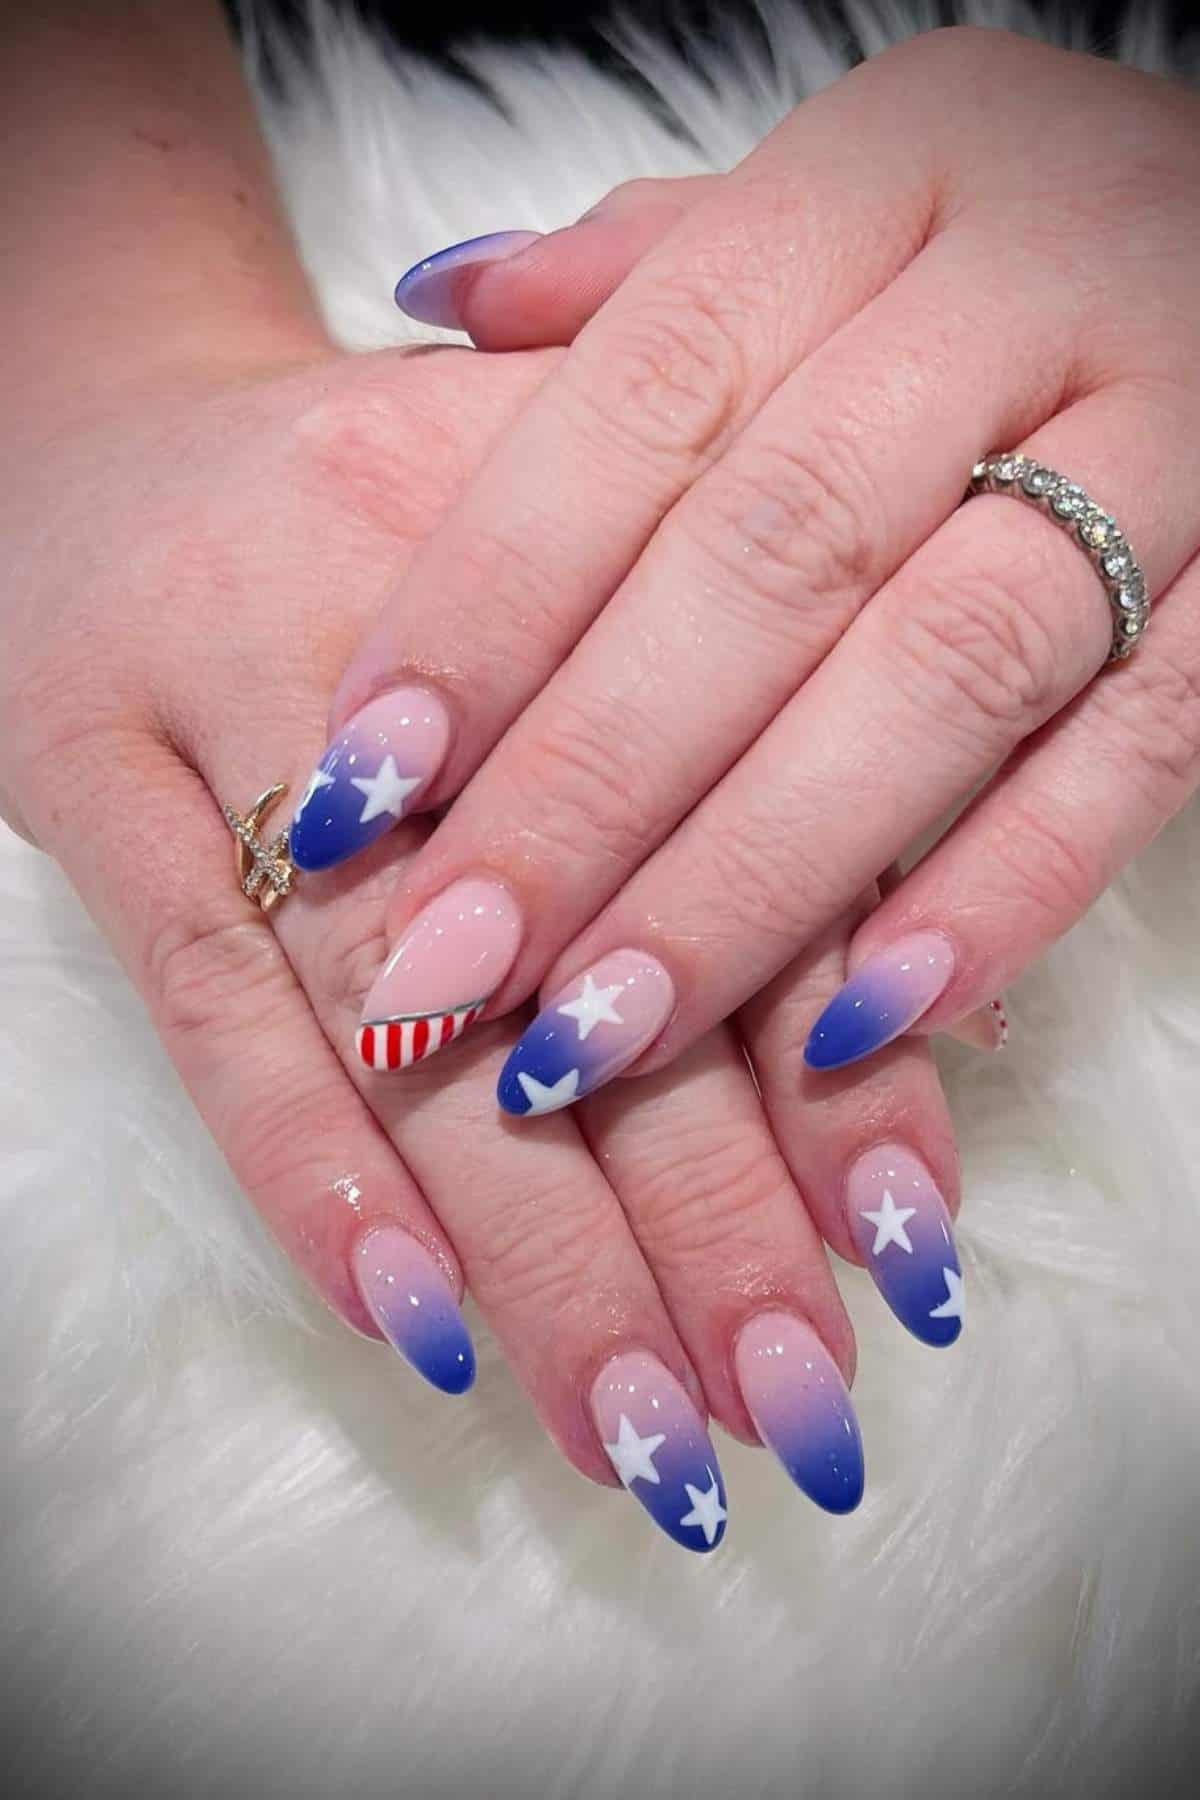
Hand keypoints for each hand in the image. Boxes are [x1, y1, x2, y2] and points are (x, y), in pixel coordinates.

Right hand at [5, 330, 971, 1547]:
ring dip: (531, 1248)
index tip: (905, 1250)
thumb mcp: (619, 567)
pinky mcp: (93, 776)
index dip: (832, 1063)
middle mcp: (436, 641)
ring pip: (405, 1018)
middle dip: (702, 1214)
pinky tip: (414, 1323)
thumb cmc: (409, 514)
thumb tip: (956, 1002)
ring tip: (634, 1437)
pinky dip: (302, 1168)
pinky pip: (198, 994)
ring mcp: (240, 705)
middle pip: (585, 965)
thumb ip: (789, 757)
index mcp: (600, 556)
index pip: (748, 855)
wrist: (124, 428)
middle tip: (788, 1408)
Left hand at [324, 27, 1198, 1115]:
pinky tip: (854, 1028)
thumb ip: (649, 268)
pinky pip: (1135, 754)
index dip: (491, 603)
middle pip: (770, 562)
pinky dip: (999, 894)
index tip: (363, 786)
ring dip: (754, 880)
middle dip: (590, 788)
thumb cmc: (1002, 231)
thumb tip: (439, 299)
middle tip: (446, 966)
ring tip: (597, 1035)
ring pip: (942, 679)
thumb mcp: (829, 194)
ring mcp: (1175, 443)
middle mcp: (1027, 294)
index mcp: (885, 174)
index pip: (642, 401)